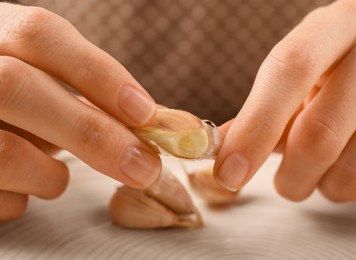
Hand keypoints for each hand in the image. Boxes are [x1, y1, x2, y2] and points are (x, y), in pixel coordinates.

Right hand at [0, 3, 160, 220]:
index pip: (39, 34)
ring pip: (4, 151)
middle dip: (92, 132)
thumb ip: (82, 92)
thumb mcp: (37, 83)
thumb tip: (147, 120)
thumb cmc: (12, 104)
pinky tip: (19, 187)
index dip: (97, 73)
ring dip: (50, 175)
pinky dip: (21, 198)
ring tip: (55, 176)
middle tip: (143, 167)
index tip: (144, 113)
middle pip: (18, 86)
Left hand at [215, 0, 355, 203]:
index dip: (256, 126)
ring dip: (324, 187)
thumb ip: (259, 112)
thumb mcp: (297, 78)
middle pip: (319, 134)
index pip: (291, 68)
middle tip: (284, 184)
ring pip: (352, 173)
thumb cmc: (334, 78)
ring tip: (324, 169)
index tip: (231, 171)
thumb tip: (223, 150)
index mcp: (338, 27)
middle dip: (290, 176)